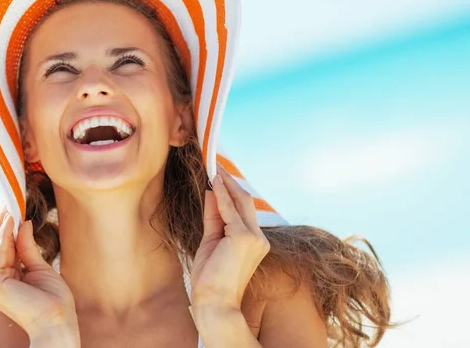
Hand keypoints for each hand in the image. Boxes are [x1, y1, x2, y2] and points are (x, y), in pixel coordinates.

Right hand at [0, 207, 79, 343]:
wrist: (56, 321)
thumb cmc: (54, 301)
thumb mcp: (41, 269)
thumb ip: (29, 248)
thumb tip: (25, 223)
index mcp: (8, 279)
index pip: (7, 248)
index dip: (11, 228)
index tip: (18, 207)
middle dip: (5, 222)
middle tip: (12, 198)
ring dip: (5, 223)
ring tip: (12, 203)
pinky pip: (0, 252)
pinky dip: (6, 234)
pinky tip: (12, 218)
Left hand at [190, 165, 270, 310]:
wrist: (213, 302)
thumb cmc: (210, 278)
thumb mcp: (211, 241)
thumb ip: (214, 217)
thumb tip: (213, 192)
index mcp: (254, 241)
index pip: (243, 210)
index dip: (231, 191)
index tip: (219, 177)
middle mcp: (259, 238)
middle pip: (245, 202)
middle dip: (231, 183)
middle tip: (217, 166)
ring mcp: (254, 238)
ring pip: (240, 203)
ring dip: (226, 184)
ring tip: (215, 168)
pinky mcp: (244, 238)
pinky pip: (230, 211)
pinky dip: (222, 196)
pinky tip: (215, 183)